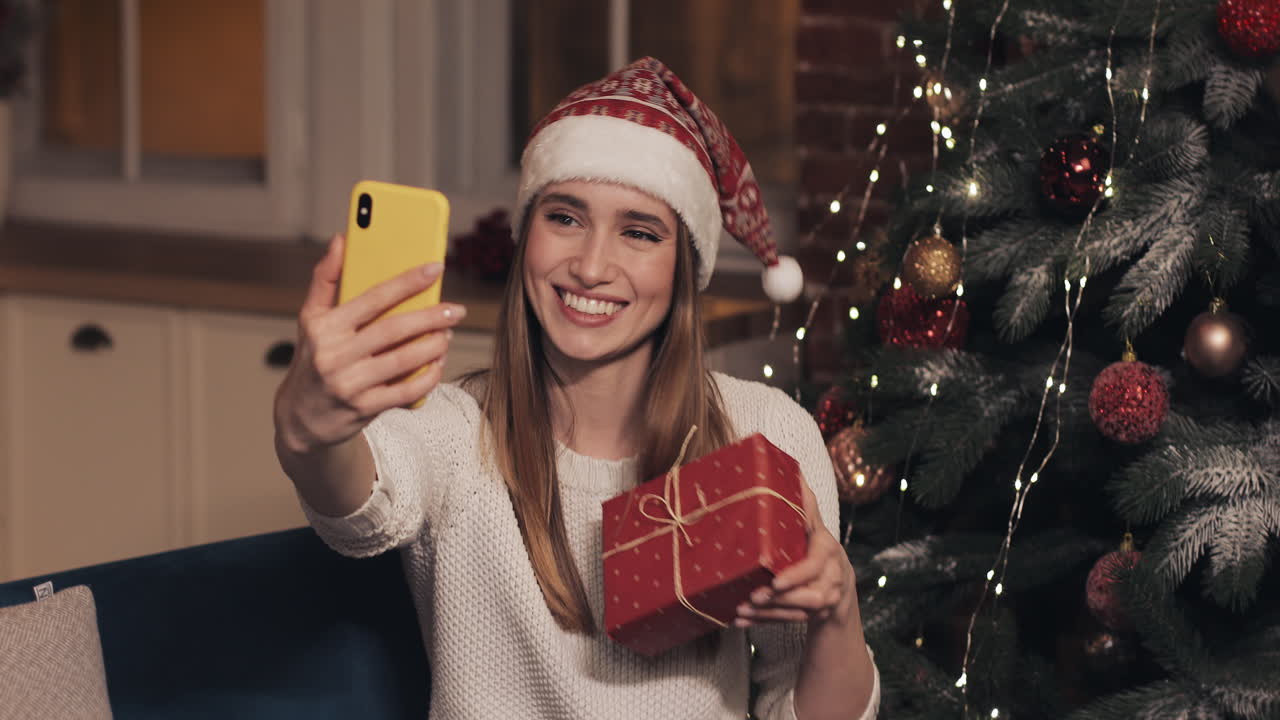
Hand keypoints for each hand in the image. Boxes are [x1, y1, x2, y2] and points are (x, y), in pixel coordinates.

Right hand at [273, 233, 465, 456]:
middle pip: (393, 329)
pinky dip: (427, 377)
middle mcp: (335, 354)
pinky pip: (405, 391)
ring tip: (448, 335)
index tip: (435, 268)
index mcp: (324, 326)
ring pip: (403, 360)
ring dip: (433, 346)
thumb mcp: (311, 319)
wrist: (300, 417)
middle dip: (431, 317)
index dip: (407, 281)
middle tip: (456, 310)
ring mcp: (349, 384)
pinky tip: (438, 365)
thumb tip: (342, 239)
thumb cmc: (313, 359)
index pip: (372, 297)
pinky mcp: (364, 408)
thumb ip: (326, 278)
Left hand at [734, 479, 856, 627]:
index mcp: (828, 552)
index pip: (816, 564)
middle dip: (779, 599)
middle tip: (753, 597)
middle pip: (809, 595)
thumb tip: (795, 473)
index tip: (775, 581)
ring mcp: (824, 600)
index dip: (797, 575)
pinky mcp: (811, 616)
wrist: (839, 584)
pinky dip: (763, 622)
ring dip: (768, 613)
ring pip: (797, 612)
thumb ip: (806, 506)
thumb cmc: (819, 549)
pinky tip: (740, 622)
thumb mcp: (815, 527)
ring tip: (741, 609)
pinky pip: (788, 622)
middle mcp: (831, 579)